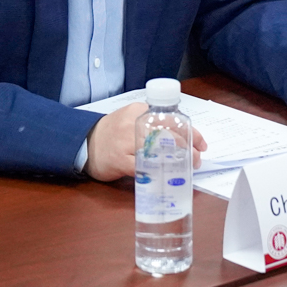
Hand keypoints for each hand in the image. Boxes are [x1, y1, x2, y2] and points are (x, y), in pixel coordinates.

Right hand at [84, 102, 206, 181]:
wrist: (84, 142)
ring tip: (186, 167)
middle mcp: (134, 124)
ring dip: (177, 161)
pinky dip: (157, 172)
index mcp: (140, 111)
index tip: (201, 144)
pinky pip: (144, 167)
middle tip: (196, 159)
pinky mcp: (120, 160)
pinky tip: (165, 176)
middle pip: (169, 135)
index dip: (192, 133)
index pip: (172, 120)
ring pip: (159, 150)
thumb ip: (154, 124)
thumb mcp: (133, 119)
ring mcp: (126, 142)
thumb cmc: (113, 133)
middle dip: (188, 148)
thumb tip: (185, 138)